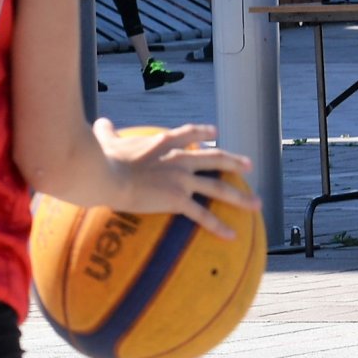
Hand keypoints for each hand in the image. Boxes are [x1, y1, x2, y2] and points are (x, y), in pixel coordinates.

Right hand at [96, 120, 259, 240]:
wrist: (105, 174)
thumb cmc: (102, 157)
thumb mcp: (106, 140)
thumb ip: (107, 132)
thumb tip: (101, 122)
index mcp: (162, 143)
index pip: (188, 134)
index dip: (203, 133)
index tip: (215, 133)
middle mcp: (178, 159)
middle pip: (214, 158)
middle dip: (234, 161)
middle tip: (248, 165)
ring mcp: (181, 179)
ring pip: (218, 187)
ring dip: (240, 196)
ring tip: (256, 203)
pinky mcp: (177, 198)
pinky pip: (202, 214)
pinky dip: (219, 225)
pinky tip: (232, 235)